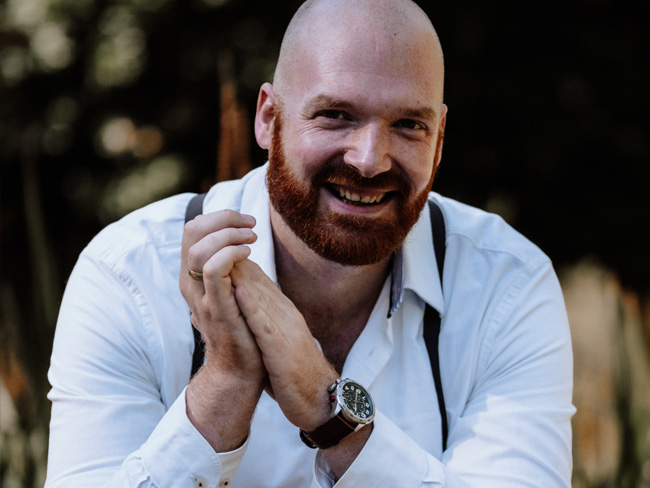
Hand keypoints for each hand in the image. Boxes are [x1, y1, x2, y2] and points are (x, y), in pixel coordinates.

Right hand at [180, 209, 262, 380]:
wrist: (239, 368)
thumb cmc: (240, 327)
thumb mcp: (230, 289)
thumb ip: (228, 267)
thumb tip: (234, 239)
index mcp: (193, 275)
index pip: (194, 229)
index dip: (220, 216)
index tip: (247, 221)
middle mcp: (190, 282)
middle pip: (192, 231)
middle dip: (224, 219)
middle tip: (250, 225)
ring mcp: (201, 296)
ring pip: (200, 248)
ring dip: (229, 235)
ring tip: (251, 239)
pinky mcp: (216, 308)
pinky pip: (213, 270)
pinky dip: (230, 254)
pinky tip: (249, 254)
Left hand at [230, 260, 338, 431]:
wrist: (318, 397)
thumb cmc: (293, 369)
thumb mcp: (276, 336)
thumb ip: (262, 318)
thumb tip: (243, 301)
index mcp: (280, 311)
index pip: (256, 280)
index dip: (236, 261)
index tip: (217, 245)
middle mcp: (283, 314)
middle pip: (257, 281)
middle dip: (235, 259)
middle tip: (215, 239)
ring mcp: (284, 330)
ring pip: (260, 297)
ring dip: (241, 276)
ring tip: (222, 254)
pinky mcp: (281, 349)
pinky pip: (265, 326)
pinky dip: (252, 308)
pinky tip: (239, 293)